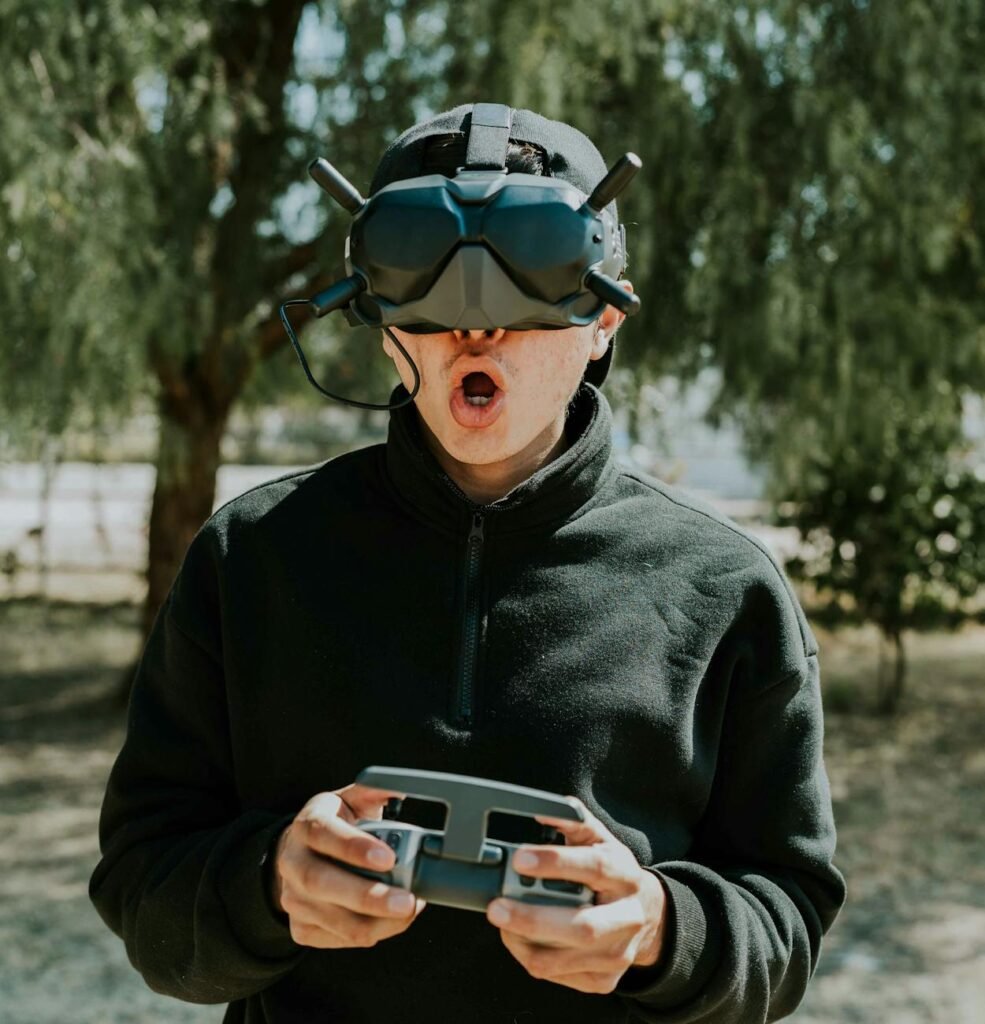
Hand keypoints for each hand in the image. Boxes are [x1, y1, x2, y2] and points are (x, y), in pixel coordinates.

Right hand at [272, 783, 426, 948]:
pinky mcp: (299, 927)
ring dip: (374, 922)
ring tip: (408, 912)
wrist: (299, 854)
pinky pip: (335, 938)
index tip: (389, 857)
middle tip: (406, 901)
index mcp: (306, 825)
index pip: (323, 834)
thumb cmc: (334, 825)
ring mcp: (292, 898)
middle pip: (322, 883)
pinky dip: (367, 934)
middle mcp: (292, 862)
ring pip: (331, 918)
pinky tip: (390, 922)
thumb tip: (402, 787)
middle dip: (368, 896)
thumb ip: (374, 791)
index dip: (354, 847)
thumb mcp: (350, 800)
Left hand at [486, 798, 667, 994]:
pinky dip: (532, 956)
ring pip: (565, 957)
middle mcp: (627, 917)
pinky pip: (559, 974)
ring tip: (502, 921)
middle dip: (533, 919)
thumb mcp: (601, 840)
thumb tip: (542, 809)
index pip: (595, 867)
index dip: (556, 862)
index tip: (519, 858)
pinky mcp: (605, 980)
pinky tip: (521, 938)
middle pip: (582, 926)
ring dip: (524, 941)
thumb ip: (573, 821)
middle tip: (496, 907)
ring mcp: (618, 953)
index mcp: (626, 875)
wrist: (648, 918)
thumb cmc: (615, 874)